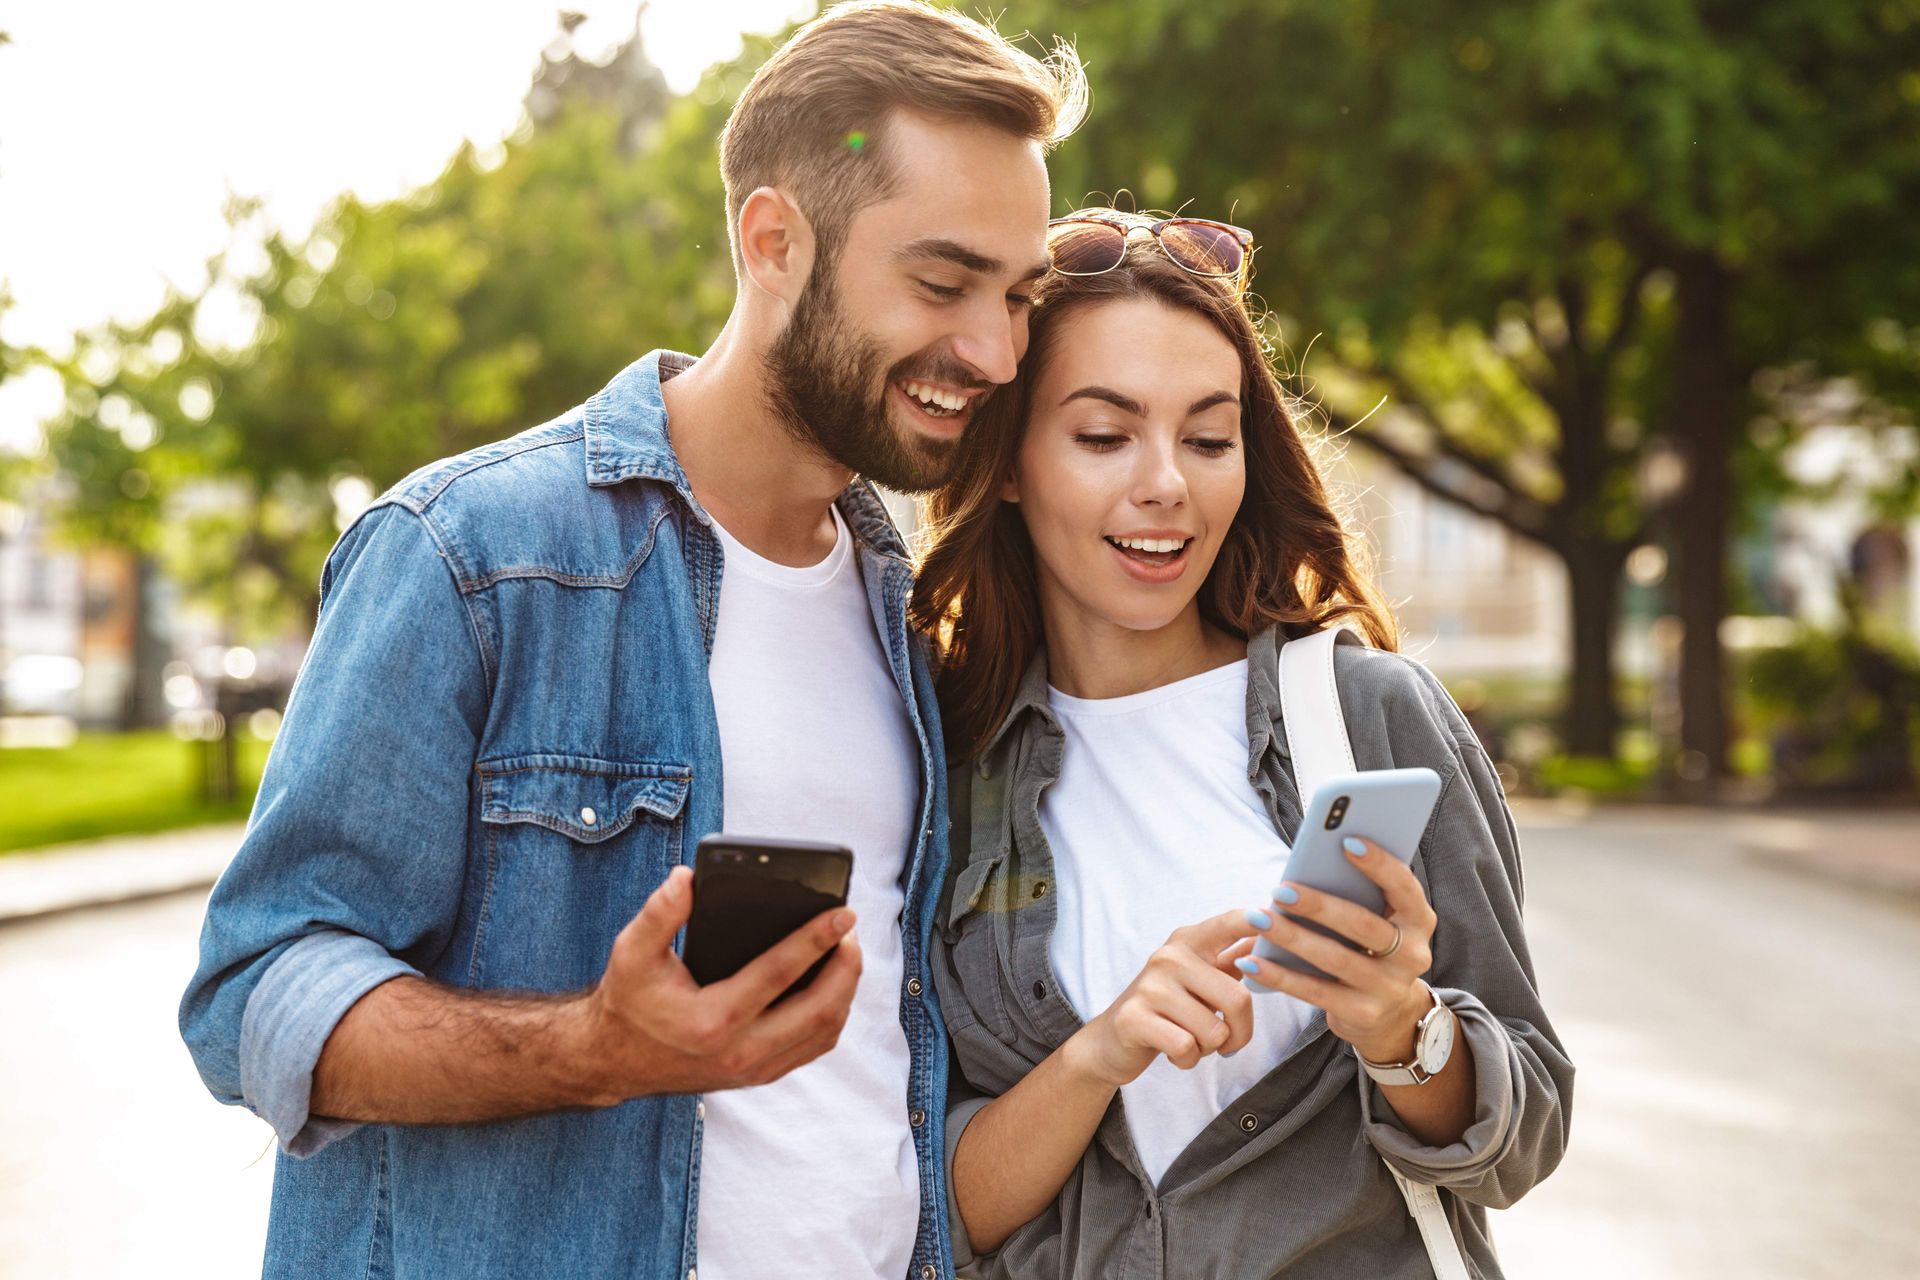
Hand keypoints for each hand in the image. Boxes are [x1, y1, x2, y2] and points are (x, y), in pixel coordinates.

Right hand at [584, 865, 862, 1099]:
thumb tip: (688, 878)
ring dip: (845, 990)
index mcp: (712, 1020)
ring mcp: (754, 1069)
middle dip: (846, 967)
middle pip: (819, 1010)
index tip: (843, 913)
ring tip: (847, 951)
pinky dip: (832, 1013)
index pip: (780, 974)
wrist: (615, 1061)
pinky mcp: (761, 1075)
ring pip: (824, 1032)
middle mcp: (739, 1051)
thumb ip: (659, 912)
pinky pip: (814, 1046)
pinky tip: (833, 983)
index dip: (816, 939)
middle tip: (852, 930)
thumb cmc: (629, 1000)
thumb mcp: (632, 951)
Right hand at [1067, 909, 1261, 1088]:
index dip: (1251, 920)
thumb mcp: (1199, 978)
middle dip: (1241, 1033)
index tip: (1270, 914)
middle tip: (1226, 1040)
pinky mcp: (1134, 1018)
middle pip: (1237, 999)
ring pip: (1214, 1031)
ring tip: (1189, 1039)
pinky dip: (1188, 1060)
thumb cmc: (1169, 1009)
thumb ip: (1232, 959)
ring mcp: (1150, 986)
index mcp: (1189, 942)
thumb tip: (1270, 936)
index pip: (1227, 924)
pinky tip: (1174, 1052)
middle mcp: (1169, 957)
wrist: (1113, 1039)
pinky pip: (1187, 1048)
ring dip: (1209, 1049)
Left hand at [1237, 836, 1436, 1062]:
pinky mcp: (1362, 1013)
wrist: (1389, 1014)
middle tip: (1280, 890)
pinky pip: (1315, 992)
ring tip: (1259, 919)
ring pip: (1336, 959)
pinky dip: (1279, 976)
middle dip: (1320, 905)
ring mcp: (1389, 988)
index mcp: (1418, 921)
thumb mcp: (1379, 920)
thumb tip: (1314, 859)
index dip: (1379, 865)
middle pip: (1363, 925)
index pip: (1404, 888)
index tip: (1346, 841)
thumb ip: (1360, 893)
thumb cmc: (1372, 948)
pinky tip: (1252, 961)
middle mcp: (1412, 955)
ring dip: (1293, 937)